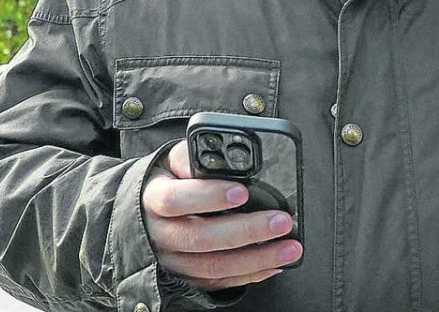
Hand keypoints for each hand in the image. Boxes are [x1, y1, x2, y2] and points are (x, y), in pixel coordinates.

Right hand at [142, 140, 303, 290]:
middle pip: (201, 238)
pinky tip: (275, 264)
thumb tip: (226, 160)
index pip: (175, 200)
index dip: (208, 197)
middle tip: (281, 221)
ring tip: (290, 247)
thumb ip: (196, 157)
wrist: (149, 210)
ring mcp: (174, 260)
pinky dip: (251, 274)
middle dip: (246, 231)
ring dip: (256, 258)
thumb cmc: (171, 180)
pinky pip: (220, 282)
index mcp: (154, 199)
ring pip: (214, 266)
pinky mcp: (188, 277)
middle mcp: (161, 234)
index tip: (241, 192)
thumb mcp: (174, 160)